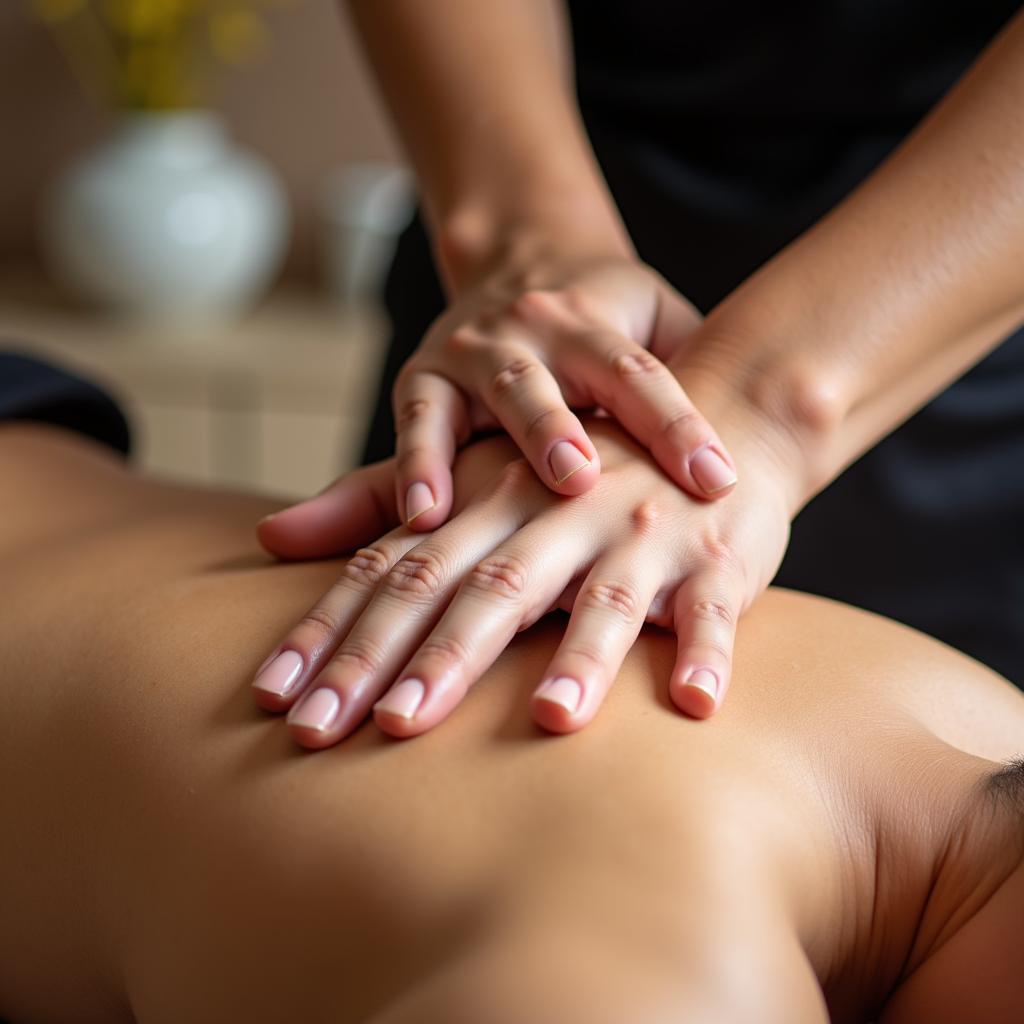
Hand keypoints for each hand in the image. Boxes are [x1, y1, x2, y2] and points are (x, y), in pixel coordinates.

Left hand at [254, 415, 788, 748]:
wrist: (712, 416)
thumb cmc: (580, 467)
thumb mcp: (477, 482)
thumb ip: (377, 504)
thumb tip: (269, 533)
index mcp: (489, 505)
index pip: (400, 572)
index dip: (338, 636)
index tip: (280, 704)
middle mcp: (556, 518)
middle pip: (483, 590)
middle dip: (423, 662)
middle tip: (365, 729)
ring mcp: (639, 536)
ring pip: (603, 597)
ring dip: (581, 657)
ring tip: (551, 718)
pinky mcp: (716, 560)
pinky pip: (714, 609)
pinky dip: (709, 650)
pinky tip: (696, 702)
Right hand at [319, 252, 738, 531]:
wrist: (524, 256)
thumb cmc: (606, 321)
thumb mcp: (659, 327)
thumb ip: (695, 378)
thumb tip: (764, 455)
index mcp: (598, 325)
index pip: (642, 376)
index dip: (678, 426)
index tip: (717, 482)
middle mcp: (533, 332)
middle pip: (549, 384)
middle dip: (558, 432)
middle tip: (580, 480)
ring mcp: (472, 351)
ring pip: (481, 398)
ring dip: (467, 452)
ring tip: (474, 507)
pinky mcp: (425, 377)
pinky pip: (416, 423)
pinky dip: (415, 465)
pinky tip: (421, 516)